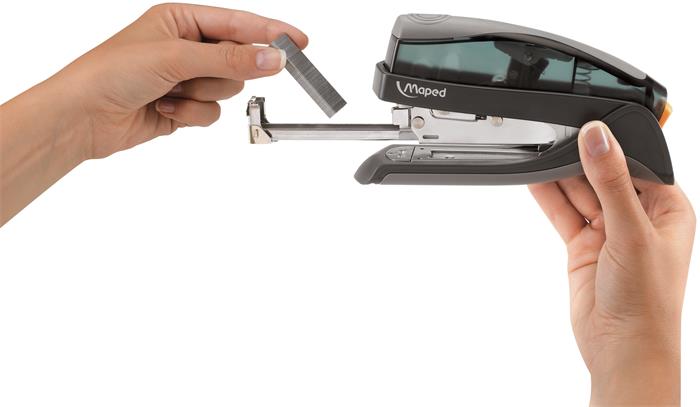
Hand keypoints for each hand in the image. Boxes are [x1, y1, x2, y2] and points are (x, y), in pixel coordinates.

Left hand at [1, 4, 306, 223]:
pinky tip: (164, 110)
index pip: (238, 24)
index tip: (300, 42)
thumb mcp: (177, 58)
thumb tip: (274, 57)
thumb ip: (230, 57)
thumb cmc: (111, 73)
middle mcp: (185, 46)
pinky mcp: (183, 107)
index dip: (270, 31)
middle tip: (197, 75)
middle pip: (237, 61)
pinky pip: (212, 113)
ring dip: (200, 96)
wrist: (82, 117)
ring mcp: (185, 78)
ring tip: (169, 93)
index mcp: (181, 19)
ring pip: (226, 89)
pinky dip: (191, 115)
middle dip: (217, 73)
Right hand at [529, 121, 694, 405]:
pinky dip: (547, 197)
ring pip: (580, 193)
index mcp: (667, 209)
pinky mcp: (582, 246)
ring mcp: (608, 232)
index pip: (637, 163)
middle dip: (581, 159)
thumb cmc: (647, 302)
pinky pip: (563, 214)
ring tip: (539, 151)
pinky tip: (534, 178)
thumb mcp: (631, 231)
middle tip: (556, 136)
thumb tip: (598, 138)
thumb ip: (610, 181)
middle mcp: (638, 217)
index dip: (612, 145)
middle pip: (603, 175)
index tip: (587, 125)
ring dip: (560, 175)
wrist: (622, 349)